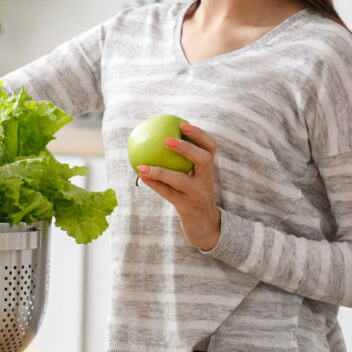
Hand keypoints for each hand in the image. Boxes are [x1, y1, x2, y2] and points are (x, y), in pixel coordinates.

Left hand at [136, 121, 220, 250]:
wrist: (205, 226)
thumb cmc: (192, 196)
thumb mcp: (192, 178)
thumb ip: (181, 162)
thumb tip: (156, 139)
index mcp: (208, 169)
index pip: (210, 147)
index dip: (199, 134)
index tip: (182, 124)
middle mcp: (206, 180)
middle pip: (203, 159)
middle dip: (186, 148)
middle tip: (166, 140)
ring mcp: (198, 195)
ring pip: (182, 181)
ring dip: (161, 171)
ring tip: (143, 165)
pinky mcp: (187, 208)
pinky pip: (169, 194)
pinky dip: (155, 185)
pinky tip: (141, 176)